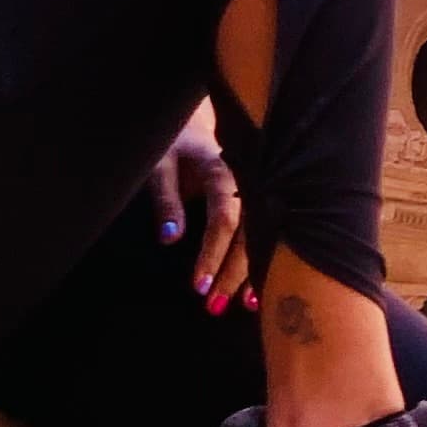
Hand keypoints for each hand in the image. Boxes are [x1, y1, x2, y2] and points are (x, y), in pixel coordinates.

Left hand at [161, 118, 251, 314]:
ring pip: (264, 232)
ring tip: (249, 306)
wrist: (195, 120)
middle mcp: (248, 180)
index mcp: (222, 170)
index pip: (224, 215)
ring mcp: (258, 189)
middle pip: (250, 230)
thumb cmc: (173, 144)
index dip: (214, 252)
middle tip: (215, 306)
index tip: (199, 286)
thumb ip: (166, 199)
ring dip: (255, 270)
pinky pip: (266, 230)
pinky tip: (259, 289)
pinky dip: (265, 259)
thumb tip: (172, 238)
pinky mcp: (260, 198)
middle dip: (235, 271)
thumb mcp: (160, 165)